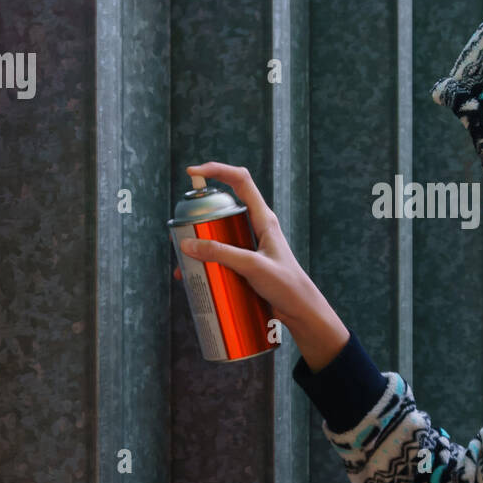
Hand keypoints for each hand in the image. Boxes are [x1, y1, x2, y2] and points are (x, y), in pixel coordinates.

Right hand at [172, 162, 350, 371]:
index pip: (240, 181)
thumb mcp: (252, 266)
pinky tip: (193, 278)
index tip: (193, 173)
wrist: (301, 311)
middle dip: (199, 217)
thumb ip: (221, 254)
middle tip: (181, 231)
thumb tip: (187, 244)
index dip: (217, 170)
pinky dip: (205, 264)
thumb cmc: (287, 285)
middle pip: (223, 209)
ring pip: (218, 236)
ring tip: (183, 263)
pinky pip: (220, 257)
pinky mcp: (245, 263)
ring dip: (199, 246)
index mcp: (264, 218)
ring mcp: (250, 245)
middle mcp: (256, 227)